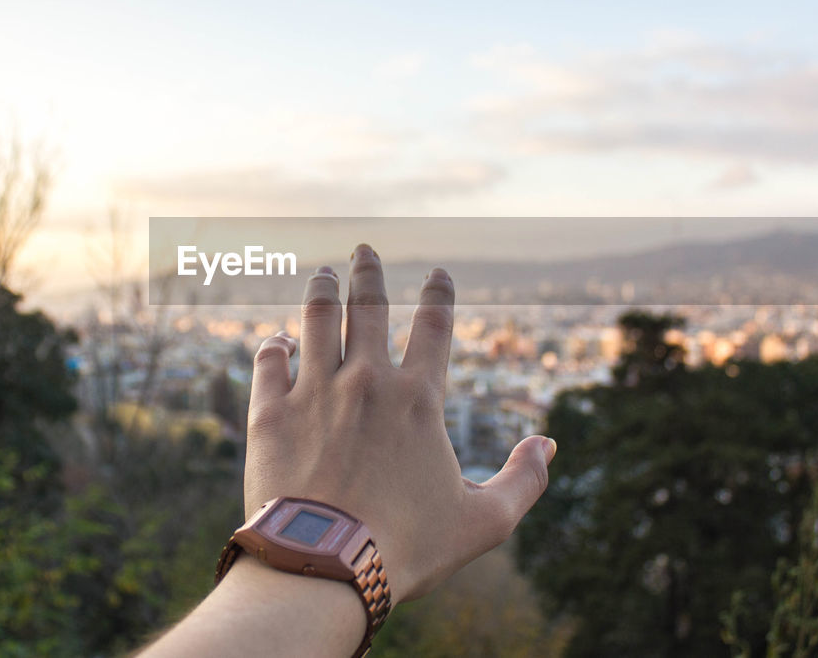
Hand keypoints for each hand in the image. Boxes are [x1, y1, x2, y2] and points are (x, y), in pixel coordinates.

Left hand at [244, 243, 556, 604]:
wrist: (324, 567)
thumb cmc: (408, 548)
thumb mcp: (484, 522)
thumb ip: (523, 480)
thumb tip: (547, 444)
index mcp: (420, 398)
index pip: (435, 325)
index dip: (439, 293)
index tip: (438, 272)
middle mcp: (366, 381)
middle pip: (368, 307)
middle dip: (368, 272)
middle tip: (364, 250)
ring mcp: (314, 392)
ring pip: (316, 321)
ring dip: (322, 292)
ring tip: (323, 275)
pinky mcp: (270, 413)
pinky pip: (269, 362)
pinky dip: (274, 346)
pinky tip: (277, 341)